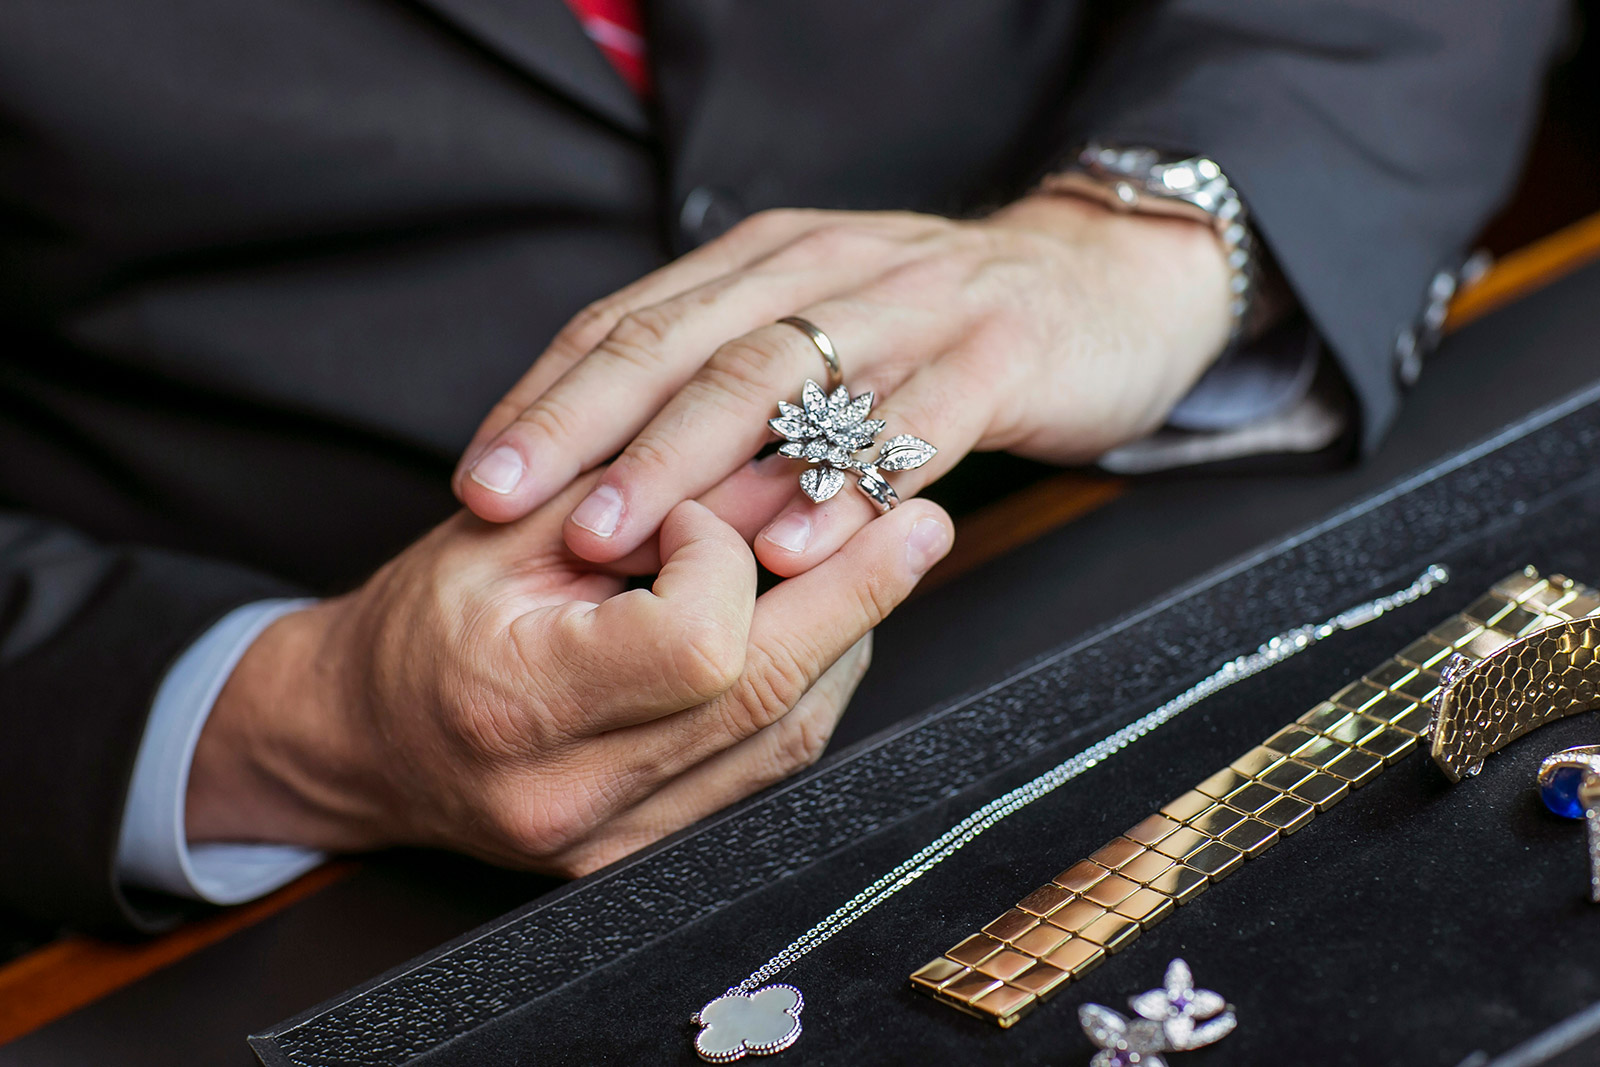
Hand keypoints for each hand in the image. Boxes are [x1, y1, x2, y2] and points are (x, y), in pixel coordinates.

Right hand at [185, 474, 952, 875]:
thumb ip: (620, 496)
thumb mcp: (495, 533)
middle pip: (771, 694)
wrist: (361, 744)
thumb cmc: (420, 623)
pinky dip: (809, 688)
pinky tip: (825, 626)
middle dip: (859, 593)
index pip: (700, 642)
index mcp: (522, 704)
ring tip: (882, 560)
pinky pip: (766, 770)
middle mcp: (577, 795)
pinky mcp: (647, 851)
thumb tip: (760, 463)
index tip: (697, 511)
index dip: (725, 559)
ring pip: (788, 739)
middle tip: (923, 518)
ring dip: (848, 639)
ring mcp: (619, 840)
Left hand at [452, 195, 1230, 576]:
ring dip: (691, 463)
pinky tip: (790, 550)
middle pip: (685, 346)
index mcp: (766, 262)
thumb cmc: (942, 330)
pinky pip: (909, 421)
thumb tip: (618, 485)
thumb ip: (731, 389)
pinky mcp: (997, 353)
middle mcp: (823, 271)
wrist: (1109, 280)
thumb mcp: (822, 332)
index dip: (550, 402)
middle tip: (514, 509)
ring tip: (618, 539)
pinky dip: (843, 489)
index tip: (479, 481)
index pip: (632, 323)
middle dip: (589, 431)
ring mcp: (912, 306)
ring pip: (782, 380)